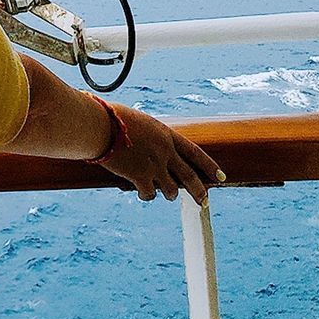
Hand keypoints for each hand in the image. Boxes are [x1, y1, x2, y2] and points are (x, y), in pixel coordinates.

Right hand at [100, 104, 223, 204]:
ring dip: (169, 193)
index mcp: (166, 135)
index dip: (209, 166)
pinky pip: (149, 194)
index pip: (195, 153)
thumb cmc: (110, 118)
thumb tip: (141, 139)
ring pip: (172, 190)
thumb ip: (146, 133)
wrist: (99, 126)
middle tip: (204, 200)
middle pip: (190, 176)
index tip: (220, 177)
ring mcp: (154, 166)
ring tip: (165, 194)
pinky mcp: (140, 177)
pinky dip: (146, 195)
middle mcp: (165, 152)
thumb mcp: (137, 120)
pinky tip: (142, 193)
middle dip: (199, 191)